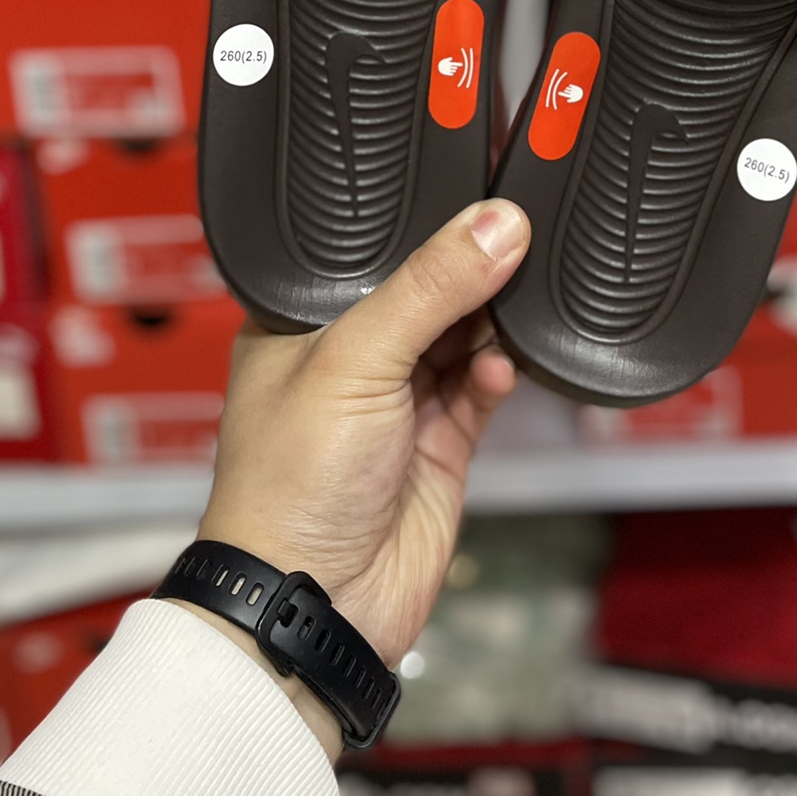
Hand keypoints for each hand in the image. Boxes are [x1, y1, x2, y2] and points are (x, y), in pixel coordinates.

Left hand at [168, 199, 529, 759]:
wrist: (317, 606)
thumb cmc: (288, 487)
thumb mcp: (354, 361)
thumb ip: (429, 288)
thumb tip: (495, 223)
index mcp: (298, 319)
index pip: (369, 248)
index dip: (418, 221)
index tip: (473, 189)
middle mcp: (347, 354)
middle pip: (425, 286)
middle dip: (467, 268)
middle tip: (509, 240)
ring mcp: (396, 400)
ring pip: (461, 331)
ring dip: (489, 319)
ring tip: (507, 307)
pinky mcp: (439, 441)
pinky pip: (481, 385)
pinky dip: (497, 371)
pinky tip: (497, 367)